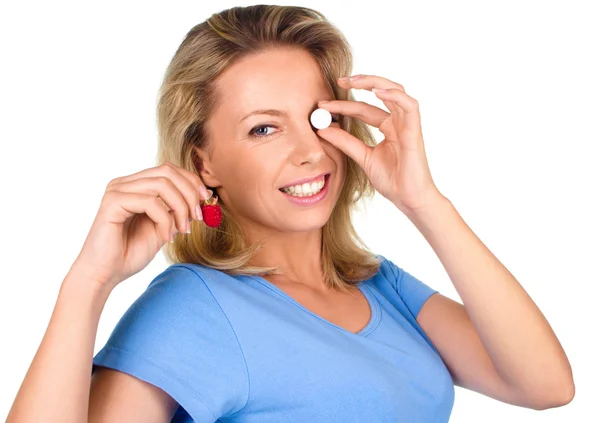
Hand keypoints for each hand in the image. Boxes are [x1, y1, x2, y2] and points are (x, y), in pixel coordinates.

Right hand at [70, 162, 210, 287]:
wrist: (104, 274)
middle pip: (167, 171)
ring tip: (183, 230)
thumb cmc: (129, 253)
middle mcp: (124, 183)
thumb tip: (203, 198)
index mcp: (135, 185)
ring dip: (180, 208)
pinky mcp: (112, 202)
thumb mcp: (163, 228)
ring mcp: (117, 190)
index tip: (207, 201)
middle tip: (198, 216)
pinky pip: (150, 202)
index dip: (192, 182)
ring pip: (162, 185)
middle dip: (190, 193)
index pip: (169, 170)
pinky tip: (166, 238)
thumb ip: (177, 212)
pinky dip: (165, 221)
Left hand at [316, 74, 445, 214]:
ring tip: (354, 81)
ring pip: (396, 91)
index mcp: (388, 128)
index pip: (363, 109)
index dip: (343, 105)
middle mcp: (398, 122)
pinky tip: (377, 92)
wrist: (408, 199)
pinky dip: (395, 95)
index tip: (322, 105)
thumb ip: (345, 142)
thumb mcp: (362, 157)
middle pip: (381, 92)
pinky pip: (410, 106)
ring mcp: (408, 125)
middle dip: (360, 83)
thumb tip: (323, 129)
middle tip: (340, 81)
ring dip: (375, 82)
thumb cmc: (392, 180)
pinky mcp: (415, 132)